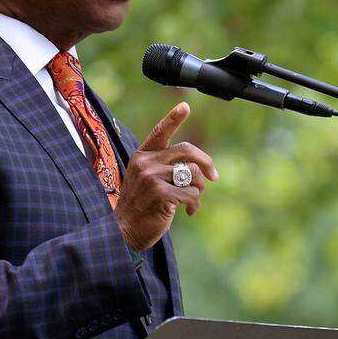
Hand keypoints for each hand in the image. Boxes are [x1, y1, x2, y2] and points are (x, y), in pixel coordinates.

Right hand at [115, 102, 217, 250]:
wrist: (123, 232)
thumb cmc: (141, 207)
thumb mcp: (148, 180)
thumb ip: (165, 168)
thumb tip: (199, 167)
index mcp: (142, 156)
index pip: (160, 132)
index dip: (174, 118)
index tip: (185, 106)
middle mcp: (146, 162)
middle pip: (187, 151)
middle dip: (206, 162)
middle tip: (214, 177)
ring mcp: (153, 177)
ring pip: (193, 175)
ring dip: (199, 190)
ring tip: (192, 202)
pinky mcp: (161, 193)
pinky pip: (192, 194)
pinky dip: (195, 204)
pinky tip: (188, 212)